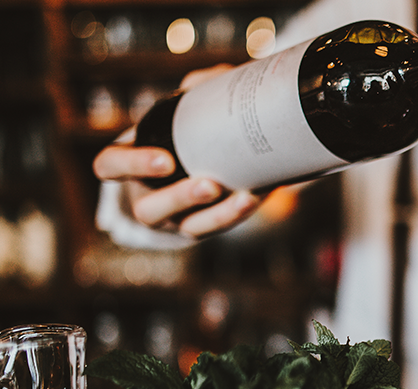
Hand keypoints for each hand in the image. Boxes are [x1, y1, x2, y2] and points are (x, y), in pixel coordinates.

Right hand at [93, 64, 262, 239]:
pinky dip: (237, 214)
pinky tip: (256, 197)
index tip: (166, 160)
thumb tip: (216, 79)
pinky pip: (216, 229)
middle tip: (210, 185)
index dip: (131, 165)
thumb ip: (199, 88)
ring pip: (187, 227)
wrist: (212, 157)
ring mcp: (175, 217)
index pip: (110, 166)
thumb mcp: (186, 107)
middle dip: (180, 199)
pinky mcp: (202, 225)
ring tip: (244, 198)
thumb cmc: (187, 127)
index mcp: (130, 162)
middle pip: (149, 209)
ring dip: (216, 215)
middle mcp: (147, 195)